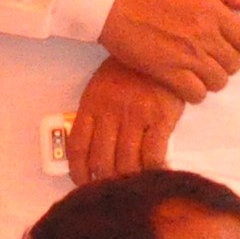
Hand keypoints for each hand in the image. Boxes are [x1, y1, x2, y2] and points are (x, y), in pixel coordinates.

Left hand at [65, 59, 187, 182]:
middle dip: (105, 182)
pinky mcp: (161, 118)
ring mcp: (135, 116)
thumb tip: (91, 152)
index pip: (77, 148)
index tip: (84, 184)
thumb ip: (95, 116)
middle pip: (101, 162)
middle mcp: (110, 113)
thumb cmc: (130, 71)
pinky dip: (155, 170)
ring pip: (126, 164)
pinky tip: (158, 173)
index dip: (78, 173)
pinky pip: (153, 155)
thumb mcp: (102, 88)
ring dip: (129, 181)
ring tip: (134, 185)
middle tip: (114, 190)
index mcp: (91, 105)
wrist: (163, 48)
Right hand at [99, 0, 239, 95]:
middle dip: (227, 64)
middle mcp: (205, 35)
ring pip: (218, 81)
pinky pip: (196, 93)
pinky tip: (186, 84)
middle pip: (234, 64)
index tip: (237, 50)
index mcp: (214, 11)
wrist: (111, 2)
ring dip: (212, 80)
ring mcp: (186, 55)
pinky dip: (195, 92)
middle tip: (213, 60)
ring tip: (199, 73)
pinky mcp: (167, 71)